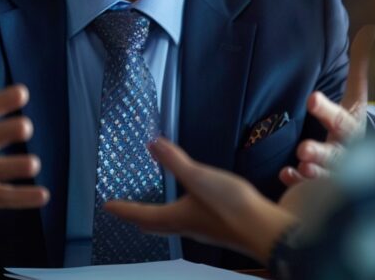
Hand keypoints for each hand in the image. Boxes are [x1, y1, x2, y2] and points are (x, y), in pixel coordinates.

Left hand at [105, 138, 296, 263]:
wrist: (265, 230)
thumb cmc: (231, 207)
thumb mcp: (198, 177)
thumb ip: (175, 160)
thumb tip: (152, 145)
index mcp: (176, 217)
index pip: (141, 214)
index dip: (123, 209)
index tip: (108, 206)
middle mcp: (187, 227)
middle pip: (155, 225)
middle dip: (139, 217)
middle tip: (126, 211)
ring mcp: (204, 229)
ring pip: (173, 226)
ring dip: (159, 218)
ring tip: (153, 209)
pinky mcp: (220, 227)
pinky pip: (191, 222)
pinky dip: (180, 215)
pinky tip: (190, 207)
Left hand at [280, 25, 374, 185]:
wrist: (364, 166)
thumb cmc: (351, 125)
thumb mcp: (357, 97)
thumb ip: (362, 65)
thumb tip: (374, 30)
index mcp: (352, 129)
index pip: (340, 119)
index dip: (326, 110)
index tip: (310, 98)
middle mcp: (346, 154)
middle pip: (336, 153)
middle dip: (321, 152)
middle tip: (303, 149)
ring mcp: (335, 174)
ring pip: (325, 175)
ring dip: (312, 171)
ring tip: (300, 163)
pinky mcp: (320, 189)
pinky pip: (308, 190)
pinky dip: (297, 184)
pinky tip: (286, 176)